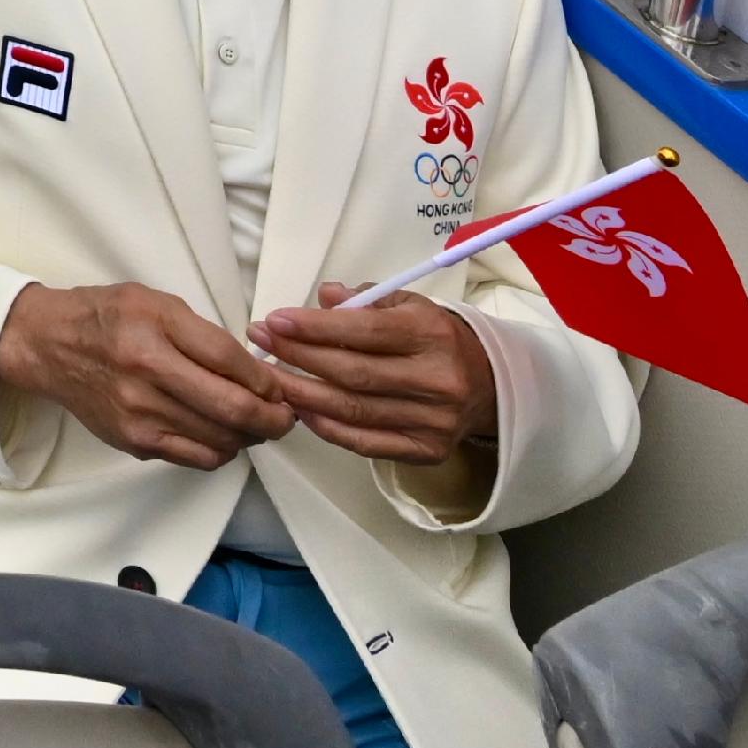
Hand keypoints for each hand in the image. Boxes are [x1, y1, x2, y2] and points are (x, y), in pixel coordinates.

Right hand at [0, 282, 293, 470]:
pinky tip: (222, 434)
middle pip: (233, 410)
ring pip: (221, 440)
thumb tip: (257, 374)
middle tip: (286, 415)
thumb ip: (206, 336)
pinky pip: (196, 458)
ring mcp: (138, 417)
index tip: (280, 385)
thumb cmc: (105, 317)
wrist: (47, 345)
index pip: (231, 364)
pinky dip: (221, 450)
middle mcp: (144, 380)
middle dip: (274, 418)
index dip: (268, 380)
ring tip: (256, 423)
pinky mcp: (133, 442)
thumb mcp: (157, 303)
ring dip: (251, 436)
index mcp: (152, 336)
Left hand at [255, 285, 500, 464]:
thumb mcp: (409, 306)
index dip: (315, 327)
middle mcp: (437, 379)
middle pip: (352, 372)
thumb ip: (366, 299)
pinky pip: (364, 441)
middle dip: (297, 357)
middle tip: (260, 342)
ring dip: (301, 394)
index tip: (274, 320)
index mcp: (433, 335)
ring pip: (352, 409)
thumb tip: (326, 297)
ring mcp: (433, 420)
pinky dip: (326, 427)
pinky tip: (299, 409)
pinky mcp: (426, 450)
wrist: (488, 385)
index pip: (365, 330)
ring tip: (267, 378)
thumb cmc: (434, 339)